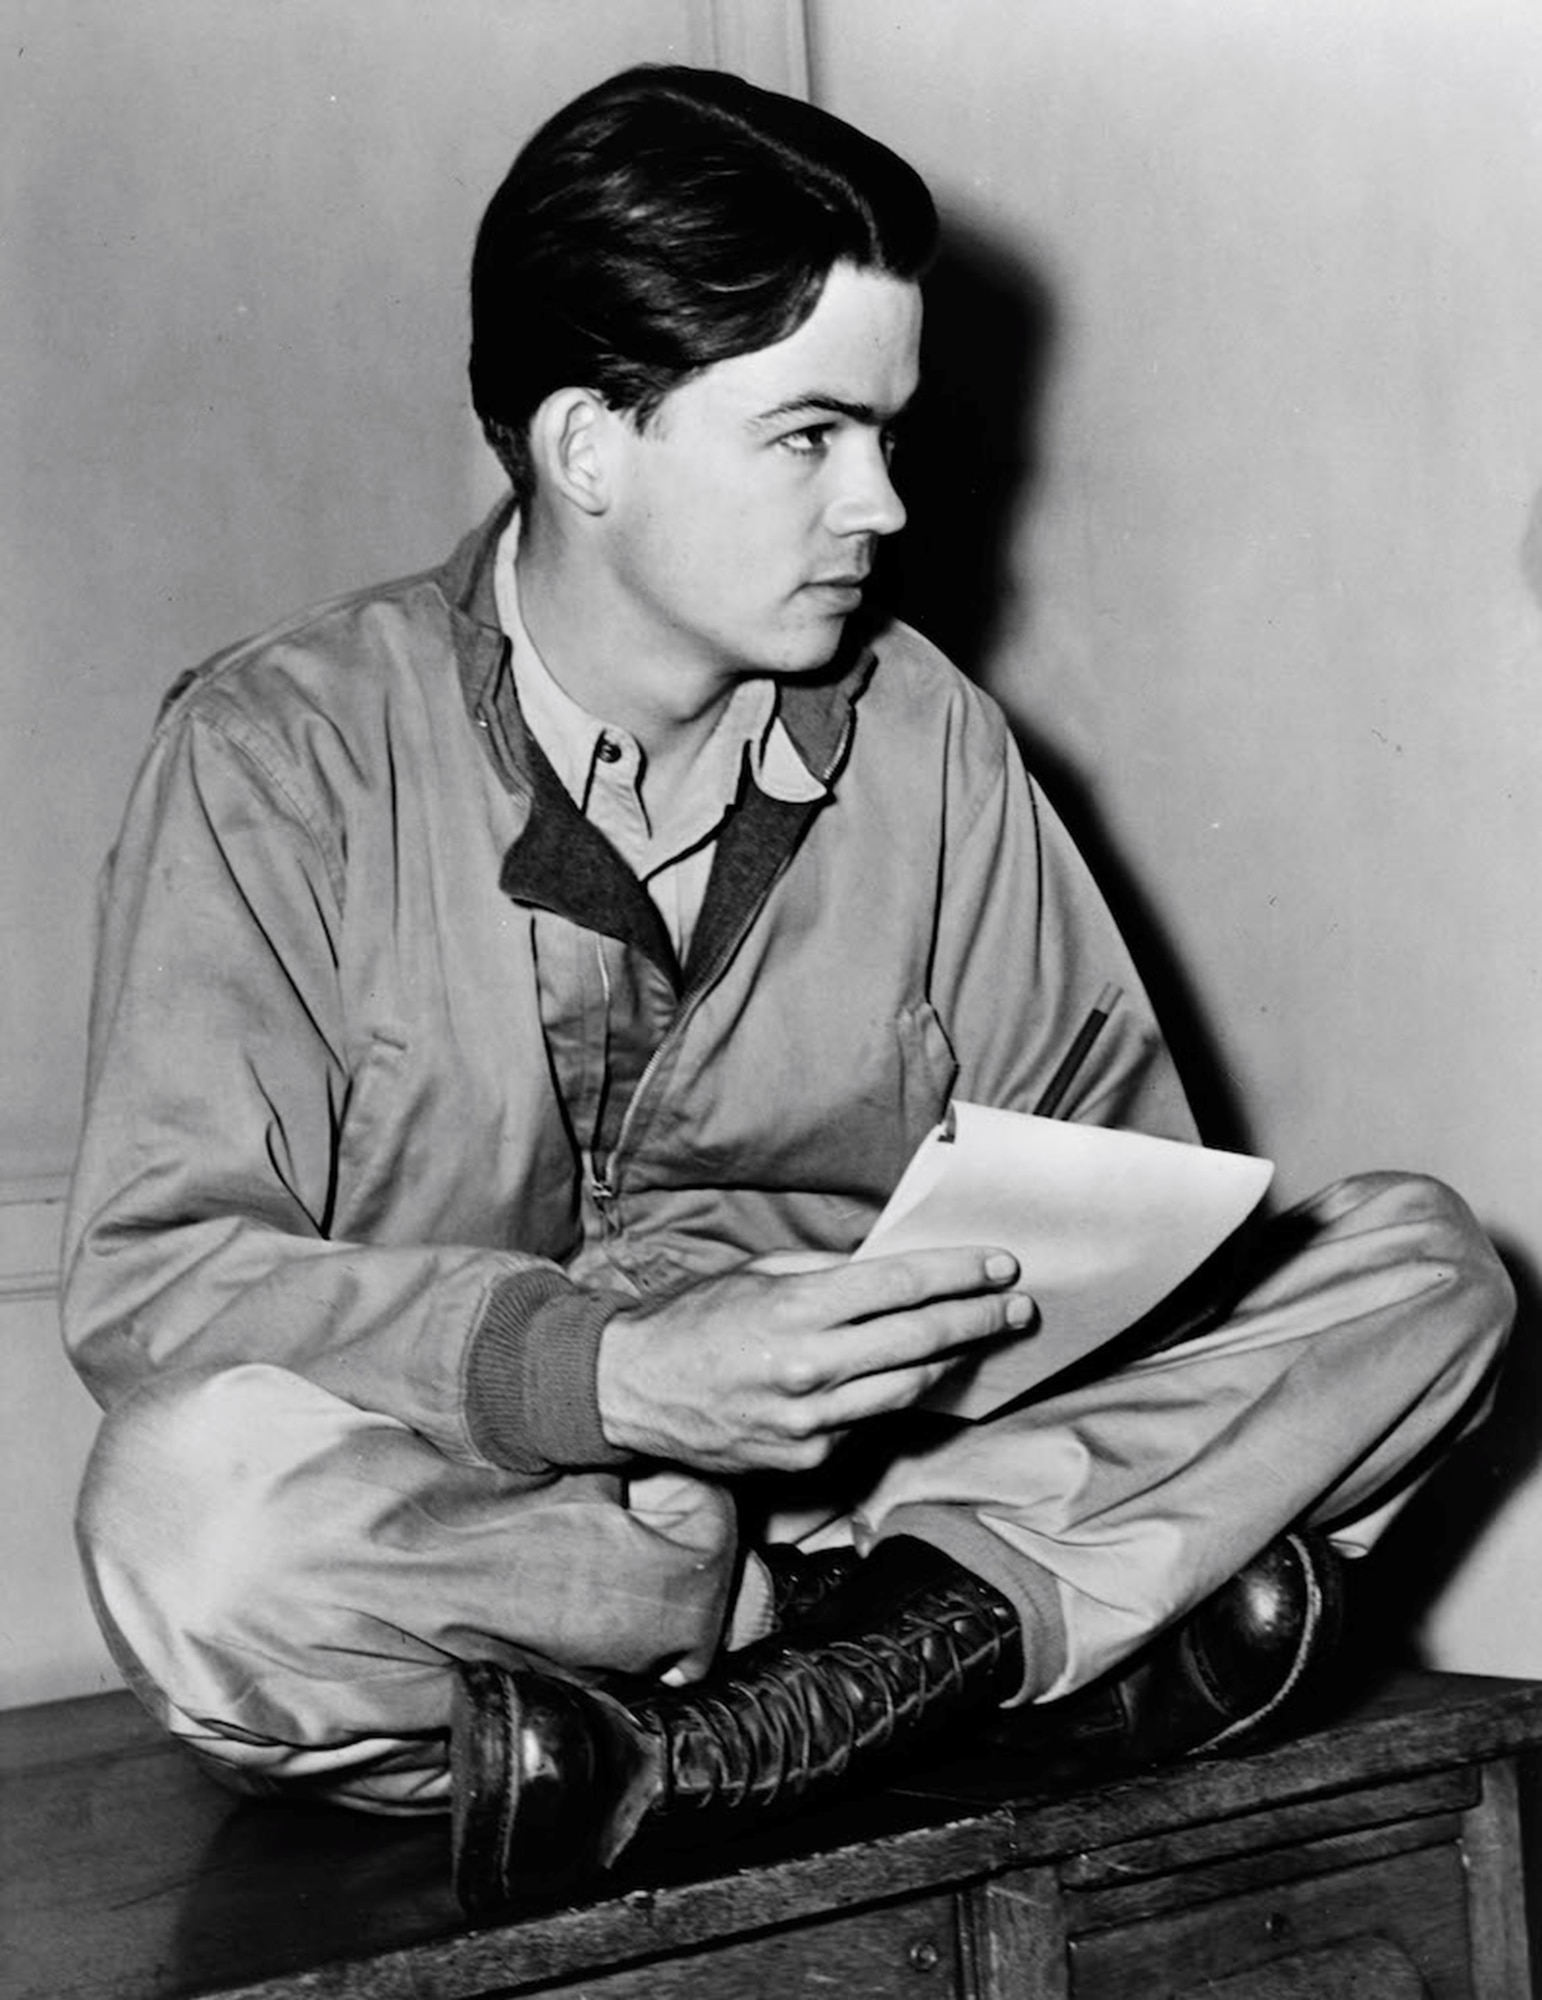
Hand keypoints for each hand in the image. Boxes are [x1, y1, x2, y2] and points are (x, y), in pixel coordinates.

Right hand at [596, 1247, 1034, 1474]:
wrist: (631, 1392)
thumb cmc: (693, 1322)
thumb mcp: (756, 1275)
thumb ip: (827, 1274)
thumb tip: (893, 1269)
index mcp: (796, 1310)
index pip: (901, 1286)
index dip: (959, 1273)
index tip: (1000, 1264)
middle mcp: (809, 1368)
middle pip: (920, 1341)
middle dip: (978, 1319)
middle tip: (1017, 1307)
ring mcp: (810, 1422)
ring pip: (907, 1388)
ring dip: (954, 1362)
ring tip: (981, 1340)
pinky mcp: (806, 1458)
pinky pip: (868, 1423)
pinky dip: (894, 1395)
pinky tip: (914, 1376)